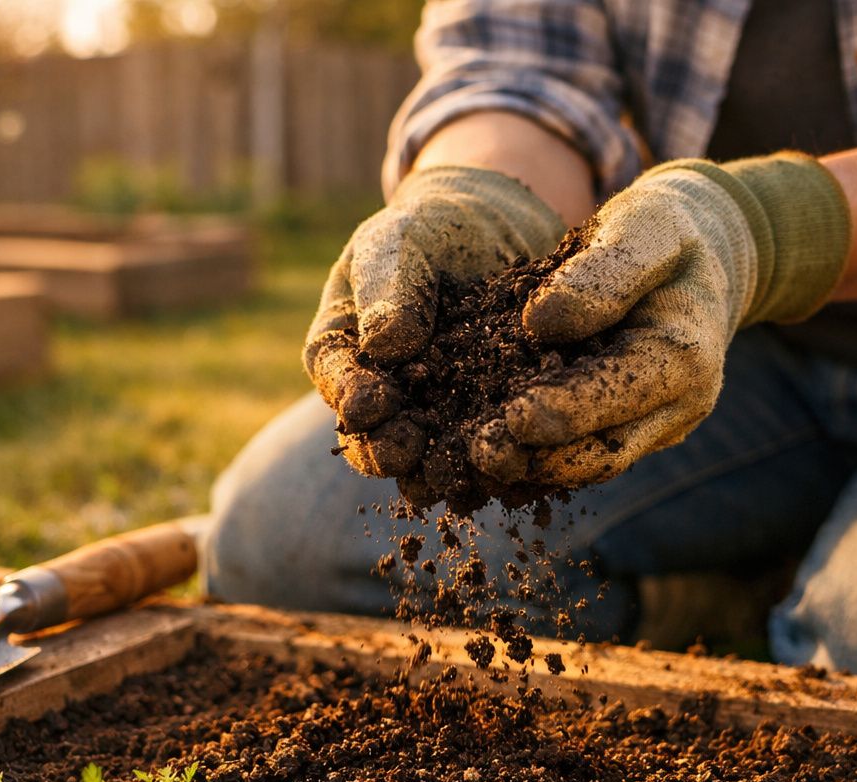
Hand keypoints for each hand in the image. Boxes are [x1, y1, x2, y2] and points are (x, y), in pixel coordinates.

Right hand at [304, 165, 563, 476]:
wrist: (494, 232)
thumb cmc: (429, 229)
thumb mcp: (401, 241)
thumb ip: (388, 286)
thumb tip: (385, 346)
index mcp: (343, 355)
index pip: (340, 384)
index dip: (353, 399)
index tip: (375, 405)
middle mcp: (382, 399)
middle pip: (377, 438)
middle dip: (390, 450)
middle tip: (412, 453)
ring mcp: (433, 419)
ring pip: (431, 457)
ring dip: (443, 471)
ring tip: (462, 478)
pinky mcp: (483, 426)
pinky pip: (487, 451)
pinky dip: (499, 461)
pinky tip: (516, 467)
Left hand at [473, 153, 851, 489]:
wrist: (700, 253)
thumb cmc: (666, 230)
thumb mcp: (642, 226)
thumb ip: (604, 272)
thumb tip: (540, 323)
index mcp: (684, 354)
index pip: (620, 393)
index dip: (566, 412)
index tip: (511, 418)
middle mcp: (677, 404)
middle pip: (605, 451)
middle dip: (540, 459)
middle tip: (476, 454)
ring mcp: (656, 425)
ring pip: (590, 464)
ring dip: (531, 471)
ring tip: (471, 462)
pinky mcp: (630, 429)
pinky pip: (582, 454)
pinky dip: (536, 460)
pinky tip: (484, 456)